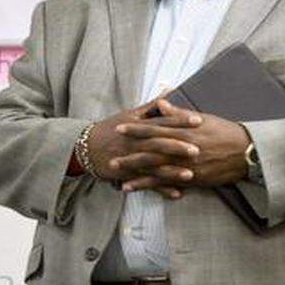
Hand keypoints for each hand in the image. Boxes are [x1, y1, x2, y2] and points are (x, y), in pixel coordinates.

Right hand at [85, 100, 202, 199]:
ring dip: (172, 172)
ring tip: (190, 175)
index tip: (198, 120)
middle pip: (158, 144)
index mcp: (139, 126)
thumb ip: (152, 105)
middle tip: (197, 150)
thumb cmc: (112, 128)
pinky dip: (161, 189)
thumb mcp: (131, 114)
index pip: (162, 121)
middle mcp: (136, 142)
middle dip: (177, 147)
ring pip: (154, 166)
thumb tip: (169, 91)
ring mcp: (131, 159)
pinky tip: (177, 194)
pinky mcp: (128, 175)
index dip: (180, 120)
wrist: (86, 147)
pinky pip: (146, 183)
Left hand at [114, 99, 250, 190]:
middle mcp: (183, 148)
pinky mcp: (192, 179)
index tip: (120, 127)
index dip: (137, 128)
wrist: (246, 153)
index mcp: (185, 130)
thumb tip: (160, 102)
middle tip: (110, 154)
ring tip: (117, 174)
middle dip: (130, 152)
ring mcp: (187, 165)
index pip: (156, 128)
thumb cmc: (225, 132)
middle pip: (152, 150)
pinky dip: (150, 186)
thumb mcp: (203, 118)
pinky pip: (167, 183)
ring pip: (156, 169)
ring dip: (135, 172)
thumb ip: (179, 113)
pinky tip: (135, 188)